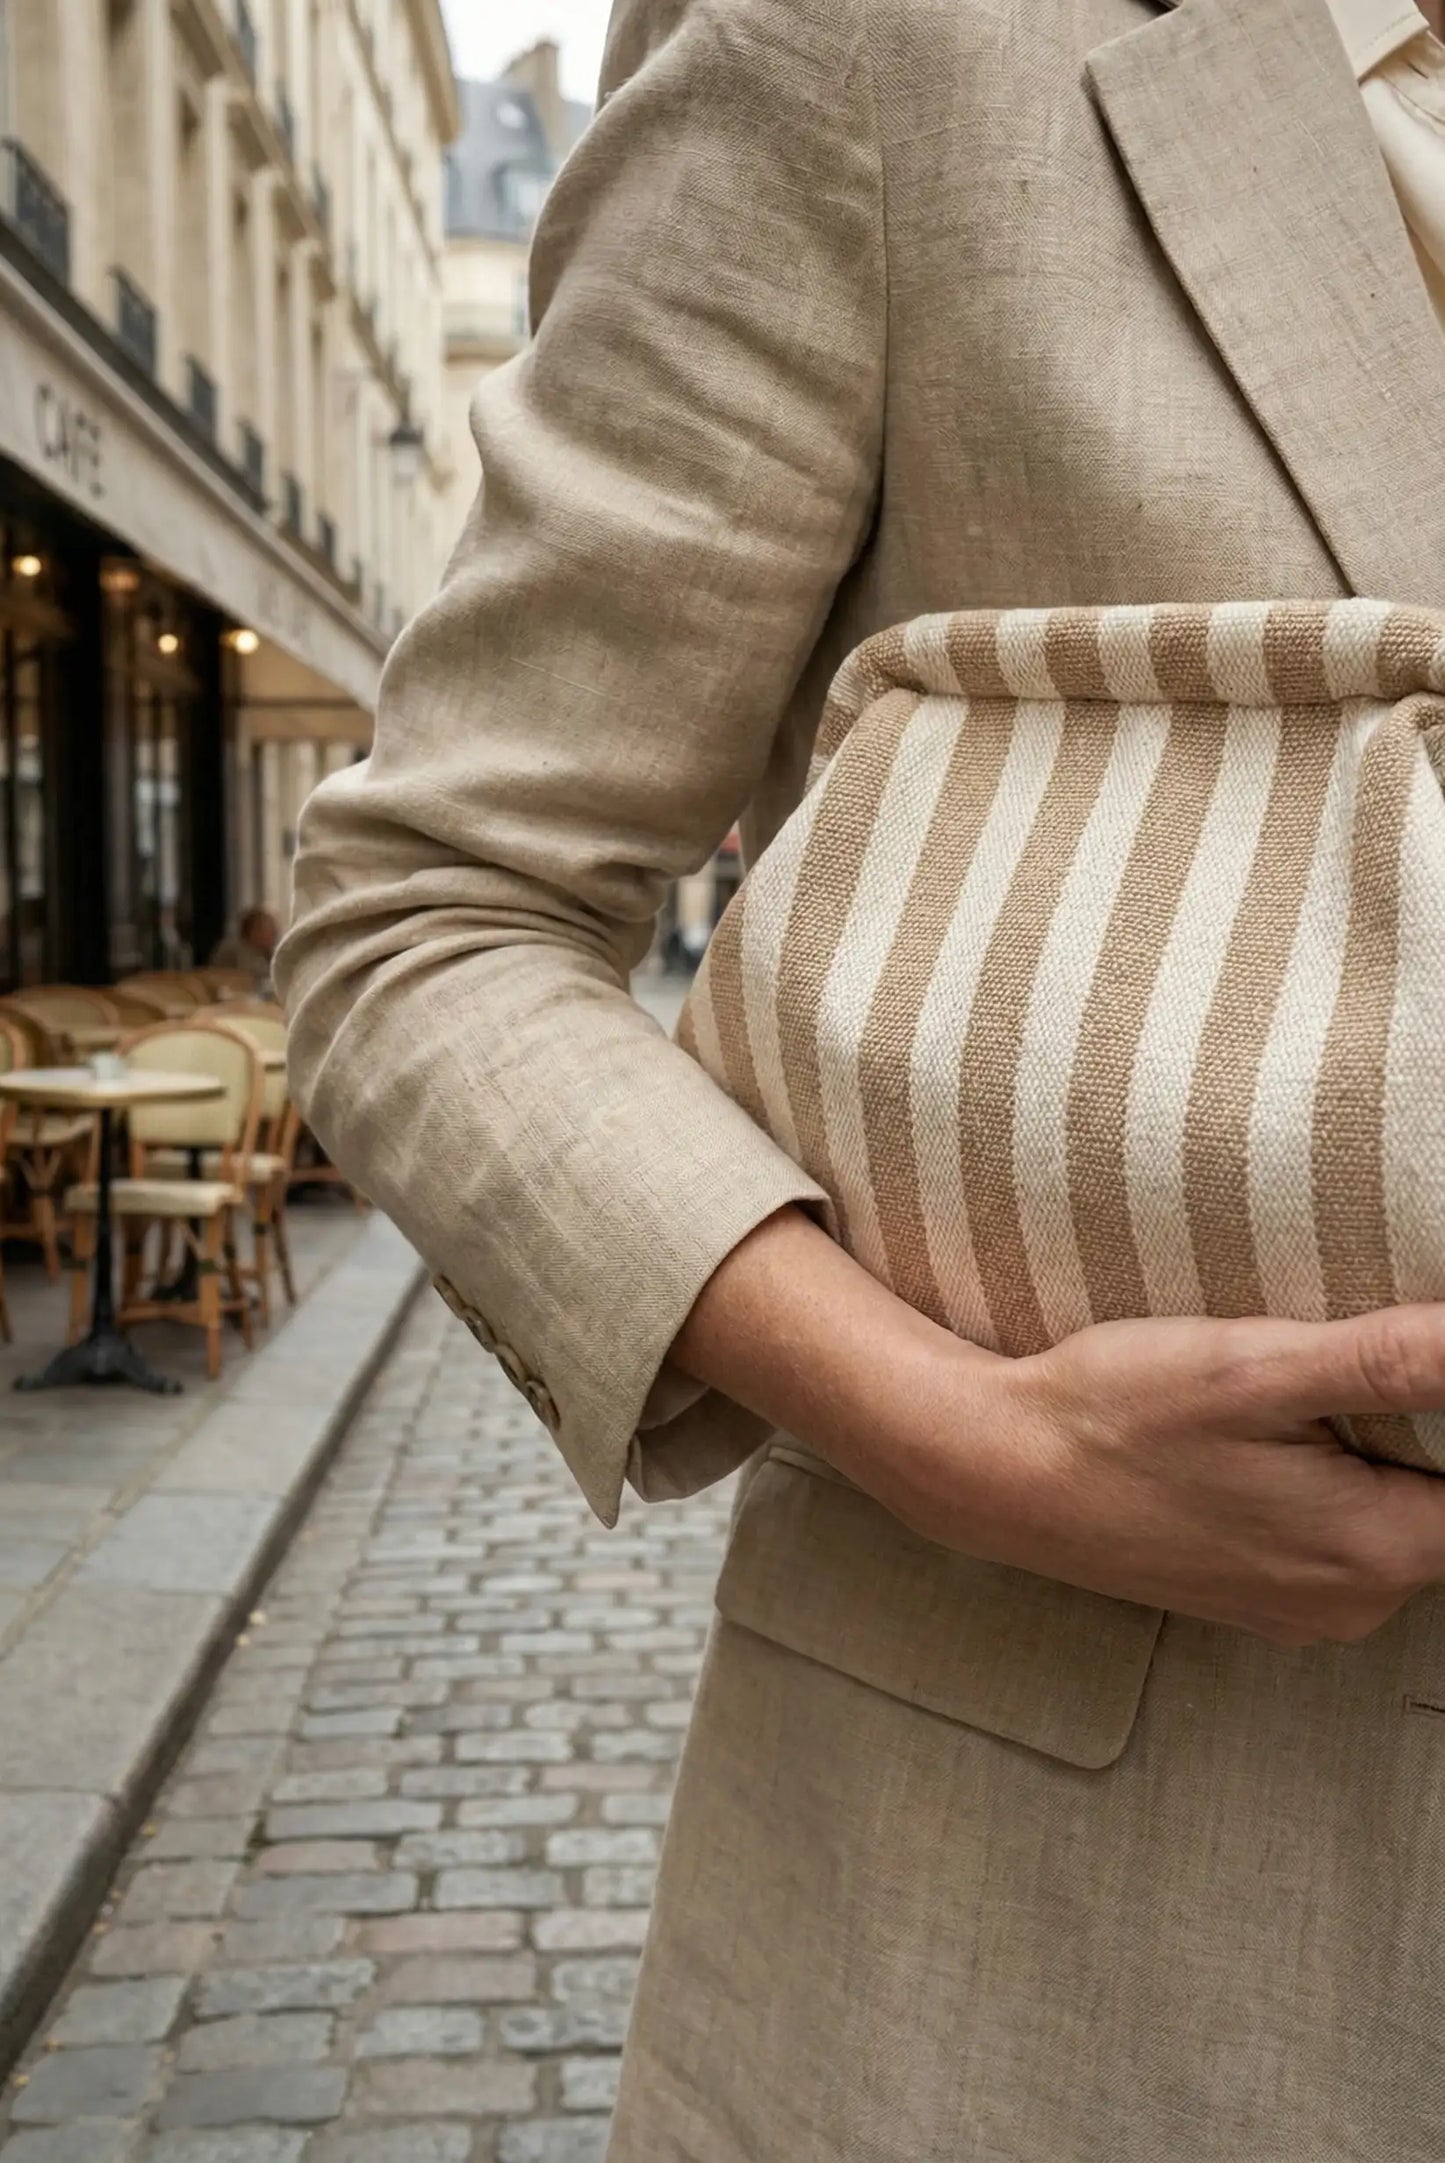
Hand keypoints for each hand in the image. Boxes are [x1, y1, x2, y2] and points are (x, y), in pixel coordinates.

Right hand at [884, 1309, 1444, 1646]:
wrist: (996, 1472)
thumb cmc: (1115, 1418)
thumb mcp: (1254, 1368)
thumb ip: (1387, 1360)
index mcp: (1375, 1554)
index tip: (1395, 1367)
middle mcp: (1352, 1604)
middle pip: (1443, 1506)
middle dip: (1414, 1432)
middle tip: (1327, 1365)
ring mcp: (1301, 1611)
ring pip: (1390, 1523)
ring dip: (1367, 1457)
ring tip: (1290, 1398)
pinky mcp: (1256, 1599)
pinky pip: (1332, 1543)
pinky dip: (1321, 1487)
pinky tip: (1258, 1441)